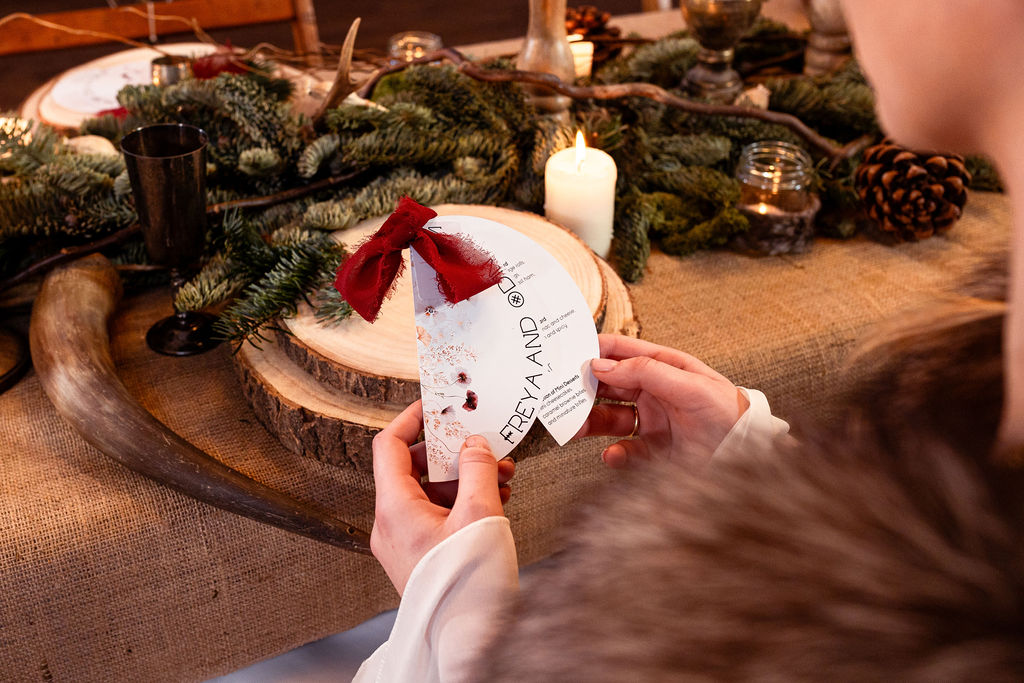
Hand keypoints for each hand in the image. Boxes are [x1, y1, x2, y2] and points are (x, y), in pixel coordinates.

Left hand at [371, 400, 514, 594]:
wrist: (467, 637)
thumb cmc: (468, 586)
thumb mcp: (480, 514)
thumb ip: (478, 469)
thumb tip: (473, 444)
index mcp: (395, 508)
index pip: (389, 446)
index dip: (410, 420)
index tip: (434, 406)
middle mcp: (391, 523)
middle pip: (414, 468)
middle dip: (453, 453)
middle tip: (481, 443)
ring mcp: (403, 541)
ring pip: (430, 492)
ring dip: (465, 478)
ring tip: (500, 475)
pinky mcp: (419, 553)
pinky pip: (436, 514)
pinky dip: (462, 501)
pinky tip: (494, 498)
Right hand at [574, 335, 748, 467]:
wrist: (750, 460)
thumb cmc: (729, 414)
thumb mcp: (690, 386)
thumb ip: (645, 372)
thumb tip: (602, 366)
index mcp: (664, 368)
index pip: (622, 352)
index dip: (595, 350)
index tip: (567, 353)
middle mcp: (654, 392)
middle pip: (609, 386)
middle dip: (585, 389)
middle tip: (561, 394)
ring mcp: (652, 422)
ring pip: (609, 418)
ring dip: (589, 421)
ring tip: (574, 427)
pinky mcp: (653, 451)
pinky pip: (624, 451)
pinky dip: (613, 454)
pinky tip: (611, 455)